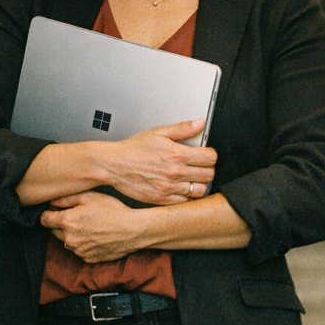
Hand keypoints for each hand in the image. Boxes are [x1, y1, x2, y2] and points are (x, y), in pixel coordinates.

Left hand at [41, 191, 141, 262]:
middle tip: (78, 217)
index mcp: (67, 222)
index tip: (55, 211)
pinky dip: (84, 244)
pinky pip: (79, 251)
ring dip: (73, 235)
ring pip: (67, 242)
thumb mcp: (91, 197)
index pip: (44, 220)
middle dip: (62, 224)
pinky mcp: (88, 259)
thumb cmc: (114, 210)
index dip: (49, 214)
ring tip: (90, 227)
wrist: (133, 230)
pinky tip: (96, 236)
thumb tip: (52, 201)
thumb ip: (67, 199)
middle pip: (54, 232)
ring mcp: (79, 251)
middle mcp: (70, 239)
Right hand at [100, 119, 215, 204]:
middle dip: (208, 169)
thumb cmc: (133, 149)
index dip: (211, 155)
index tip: (207, 154)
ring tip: (192, 178)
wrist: (114, 165)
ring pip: (200, 190)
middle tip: (200, 166)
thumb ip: (182, 129)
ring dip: (199, 184)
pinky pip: (185, 202)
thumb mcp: (158, 133)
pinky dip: (187, 196)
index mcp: (177, 154)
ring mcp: (169, 188)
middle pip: (209, 175)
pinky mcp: (162, 200)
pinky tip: (181, 188)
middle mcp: (175, 172)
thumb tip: (199, 123)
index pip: (210, 158)